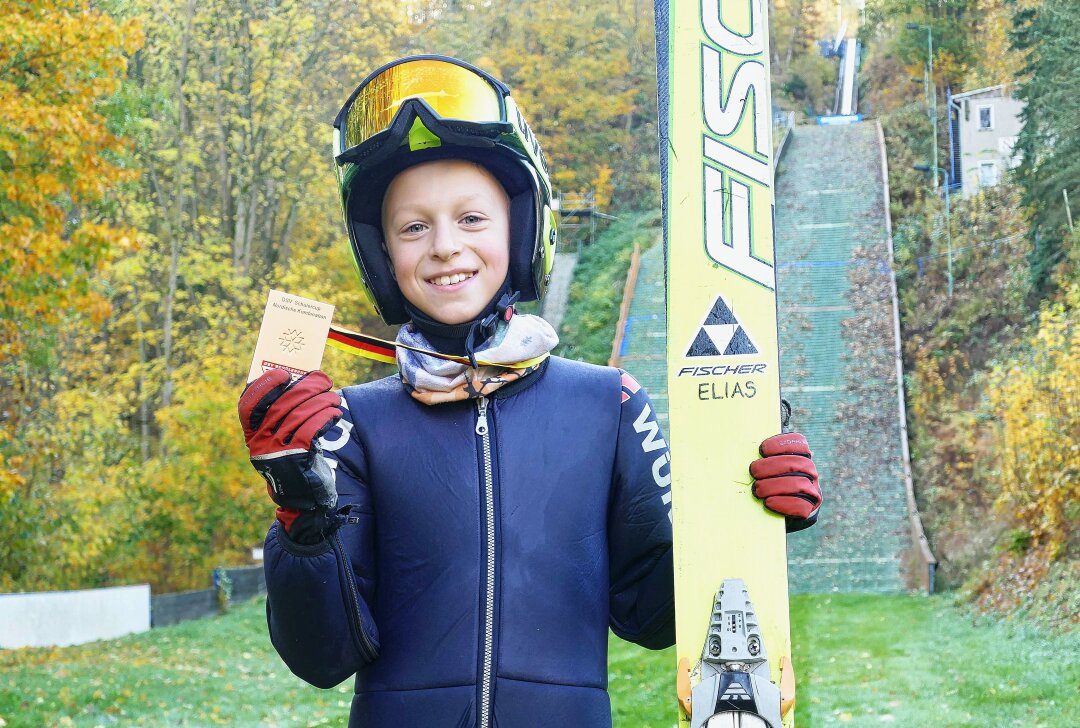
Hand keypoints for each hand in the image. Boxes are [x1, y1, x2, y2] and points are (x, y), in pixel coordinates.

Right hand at [238, 369, 341, 511]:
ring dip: (321, 401)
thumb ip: (284, 415)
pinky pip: (311, 429)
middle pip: (281, 405)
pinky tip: (334, 413)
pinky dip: (325, 416)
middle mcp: (260, 442)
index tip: (283, 374)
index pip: (248, 405)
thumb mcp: (281, 438)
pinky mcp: (296, 458)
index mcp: (253, 433)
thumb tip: (305, 382)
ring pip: (299, 415)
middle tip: (324, 379)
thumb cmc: (294, 457)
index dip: (264, 386)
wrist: (301, 497)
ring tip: (334, 399)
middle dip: (306, 387)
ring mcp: (276, 451)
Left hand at [749, 433, 820, 530]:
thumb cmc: (771, 482)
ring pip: (798, 484)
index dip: (780, 444)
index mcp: (801, 455)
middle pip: (795, 463)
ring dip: (774, 486)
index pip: (798, 443)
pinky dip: (783, 503)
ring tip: (758, 489)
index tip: (762, 450)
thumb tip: (743, 451)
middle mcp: (809, 471)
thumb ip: (764, 457)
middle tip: (754, 471)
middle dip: (771, 466)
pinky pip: (800, 504)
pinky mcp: (810, 506)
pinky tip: (768, 502)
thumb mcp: (768, 466)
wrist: (783, 508)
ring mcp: (812, 488)